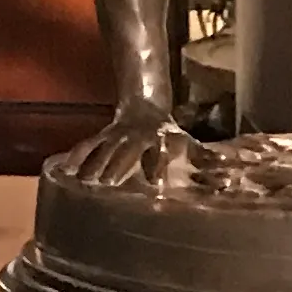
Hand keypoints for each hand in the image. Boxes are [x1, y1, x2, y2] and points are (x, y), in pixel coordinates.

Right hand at [57, 104, 205, 192]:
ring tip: (82, 182)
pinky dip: (74, 158)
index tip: (154, 181)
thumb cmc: (170, 135)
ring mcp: (114, 136)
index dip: (156, 164)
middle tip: (108, 184)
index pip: (158, 152)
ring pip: (102, 148)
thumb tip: (229, 177)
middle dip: (116, 165)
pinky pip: (85, 146)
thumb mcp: (189, 144)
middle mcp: (134, 138)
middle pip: (124, 151)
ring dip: (92, 164)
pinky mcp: (100, 138)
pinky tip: (62, 172)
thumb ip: (205, 161)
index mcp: (158, 139)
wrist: (144, 107)